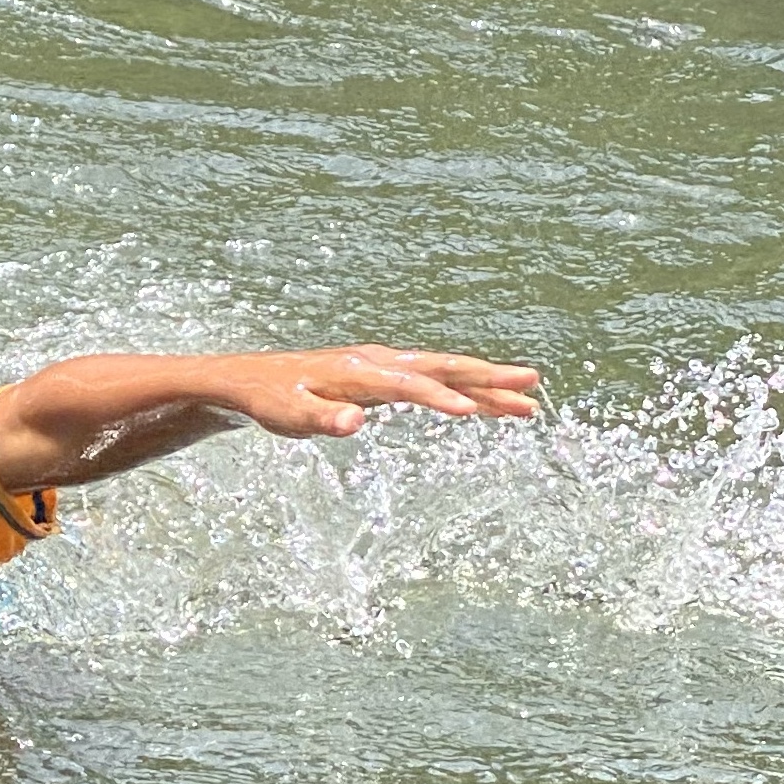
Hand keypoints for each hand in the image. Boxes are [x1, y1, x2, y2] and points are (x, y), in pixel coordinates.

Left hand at [222, 345, 540, 437]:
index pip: (407, 385)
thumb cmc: (271, 399)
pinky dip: (462, 392)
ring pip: (445, 372)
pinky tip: (485, 406)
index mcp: (358, 370)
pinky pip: (433, 381)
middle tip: (531, 385)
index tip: (470, 413)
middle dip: (487, 377)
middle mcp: (378, 361)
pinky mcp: (386, 376)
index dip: (438, 398)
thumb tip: (353, 422)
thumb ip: (321, 418)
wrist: (253, 380)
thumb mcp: (288, 415)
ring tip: (527, 400)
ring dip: (485, 385)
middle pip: (442, 367)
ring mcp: (385, 366)